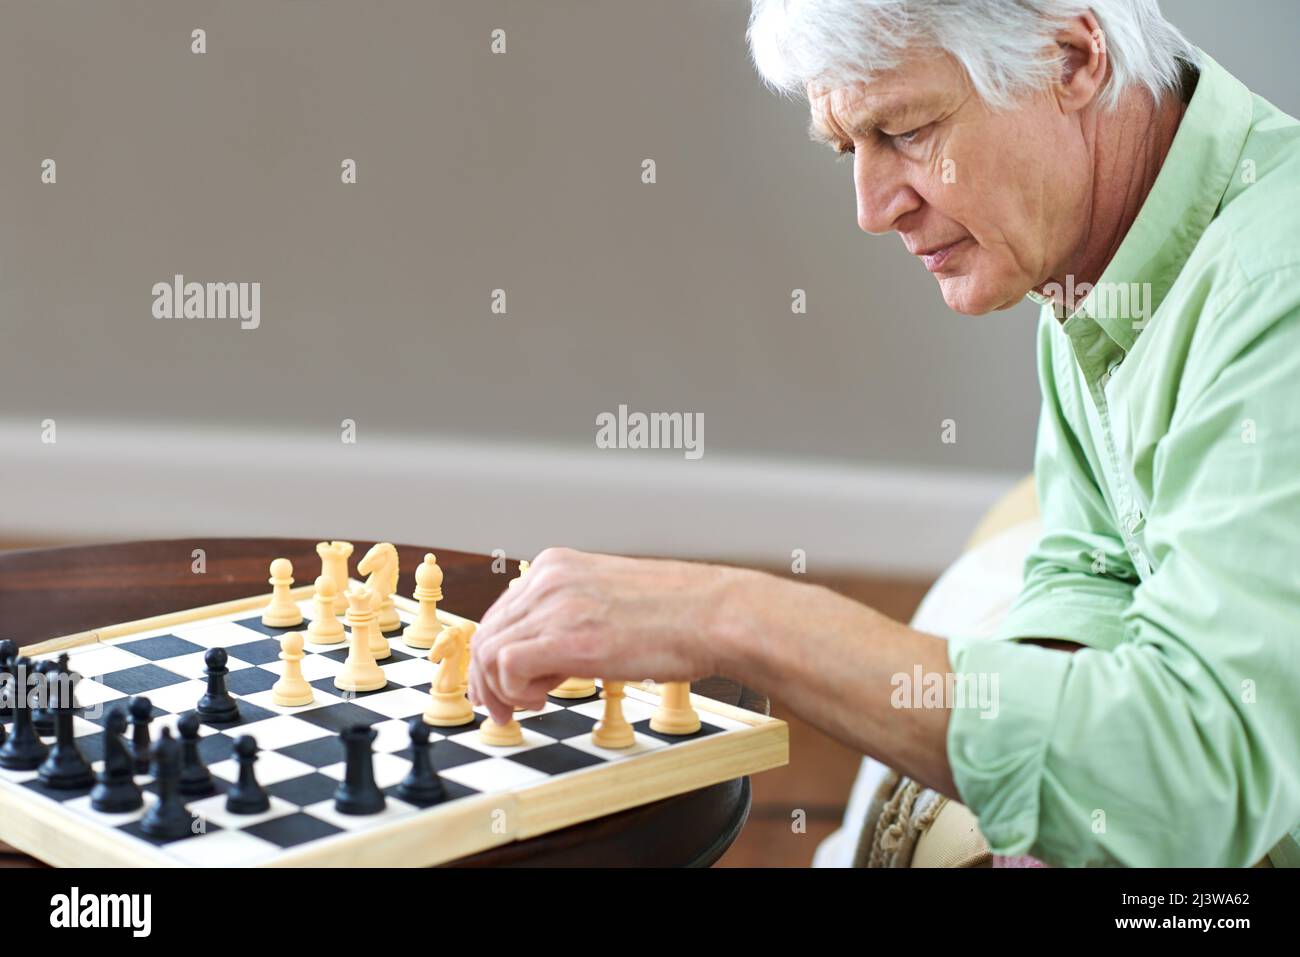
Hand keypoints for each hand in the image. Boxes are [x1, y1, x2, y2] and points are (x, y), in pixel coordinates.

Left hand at [469, 548, 737, 724]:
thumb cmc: (678, 615)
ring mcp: (555, 605)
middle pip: (486, 633)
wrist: (715, 615)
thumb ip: (570, 620)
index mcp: (558, 566)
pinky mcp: (566, 637)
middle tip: (503, 711)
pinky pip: (505, 666)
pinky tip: (541, 699)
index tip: (503, 687)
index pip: (500, 613)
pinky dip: (512, 691)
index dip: (494, 656)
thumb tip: (542, 661)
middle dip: (487, 680)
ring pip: (488, 651)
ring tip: (531, 706)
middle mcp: (549, 578)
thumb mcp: (608, 604)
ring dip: (499, 690)